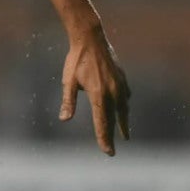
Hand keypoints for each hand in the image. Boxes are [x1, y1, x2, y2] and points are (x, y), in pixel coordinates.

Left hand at [60, 29, 130, 154]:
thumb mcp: (68, 81)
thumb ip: (68, 101)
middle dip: (113, 135)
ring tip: (123, 133)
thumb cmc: (76, 60)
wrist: (91, 38)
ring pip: (123, 109)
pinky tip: (122, 108)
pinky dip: (123, 105)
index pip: (102, 123)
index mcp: (99, 95)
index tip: (108, 152)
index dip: (104, 138)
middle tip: (112, 151)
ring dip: (122, 122)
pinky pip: (125, 96)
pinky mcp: (123, 78)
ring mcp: (120, 85)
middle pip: (114, 120)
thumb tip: (64, 119)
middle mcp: (113, 92)